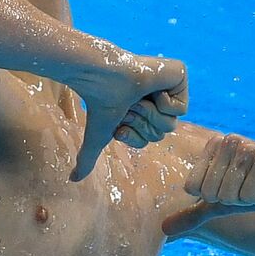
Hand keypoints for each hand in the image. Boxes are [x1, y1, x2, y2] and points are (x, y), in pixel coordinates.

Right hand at [70, 54, 187, 180]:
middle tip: (129, 106)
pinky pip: (182, 108)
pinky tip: (152, 87)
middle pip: (162, 133)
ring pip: (172, 124)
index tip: (120, 122)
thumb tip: (72, 180)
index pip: (149, 140)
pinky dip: (164, 102)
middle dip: (142, 124)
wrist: (105, 75)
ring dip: (150, 113)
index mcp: (143, 113)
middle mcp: (157, 101)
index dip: (135, 136)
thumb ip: (88, 158)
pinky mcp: (181, 76)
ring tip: (138, 97)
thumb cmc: (101, 103)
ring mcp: (170, 88)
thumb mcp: (99, 135)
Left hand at [161, 134, 254, 236]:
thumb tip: (163, 230)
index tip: (237, 186)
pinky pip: (250, 196)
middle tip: (253, 186)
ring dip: (249, 199)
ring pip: (230, 196)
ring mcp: (247, 147)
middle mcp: (228, 141)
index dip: (217, 197)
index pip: (194, 188)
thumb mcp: (224, 203)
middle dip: (234, 199)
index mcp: (213, 146)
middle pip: (212, 193)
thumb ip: (194, 214)